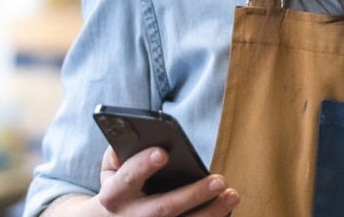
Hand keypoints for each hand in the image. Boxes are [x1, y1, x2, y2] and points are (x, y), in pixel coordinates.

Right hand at [63, 146, 238, 216]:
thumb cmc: (120, 184)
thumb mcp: (112, 167)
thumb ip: (121, 149)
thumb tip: (142, 134)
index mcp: (114, 194)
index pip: (128, 178)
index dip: (143, 165)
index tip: (163, 152)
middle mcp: (132, 216)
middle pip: (164, 208)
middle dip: (192, 195)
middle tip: (218, 180)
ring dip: (211, 212)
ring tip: (231, 194)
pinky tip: (227, 206)